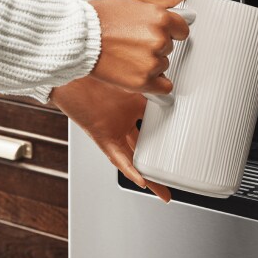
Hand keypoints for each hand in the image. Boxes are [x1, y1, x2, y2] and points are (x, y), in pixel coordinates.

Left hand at [51, 76, 171, 202]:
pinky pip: (117, 157)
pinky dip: (130, 169)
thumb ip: (150, 85)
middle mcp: (124, 121)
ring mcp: (113, 130)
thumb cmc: (96, 65)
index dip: (170, 132)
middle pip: (146, 147)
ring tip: (162, 192)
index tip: (185, 138)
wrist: (72, 67)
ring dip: (148, 177)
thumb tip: (169, 86)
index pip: (157, 123)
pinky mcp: (101, 136)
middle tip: (174, 179)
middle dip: (159, 165)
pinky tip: (141, 179)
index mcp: (134, 105)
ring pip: (134, 158)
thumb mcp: (132, 75)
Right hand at [88, 0, 190, 94]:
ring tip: (128, 54)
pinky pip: (164, 87)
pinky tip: (140, 74)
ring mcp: (152, 62)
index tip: (156, 32)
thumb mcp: (133, 0)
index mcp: (160, 18)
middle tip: (133, 42)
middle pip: (169, 47)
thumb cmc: (100, 18)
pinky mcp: (143, 81)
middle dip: (155, 45)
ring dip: (151, 62)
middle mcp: (159, 40)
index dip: (169, 31)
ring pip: (163, 65)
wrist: (79, 38)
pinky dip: (155, 83)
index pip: (182, 29)